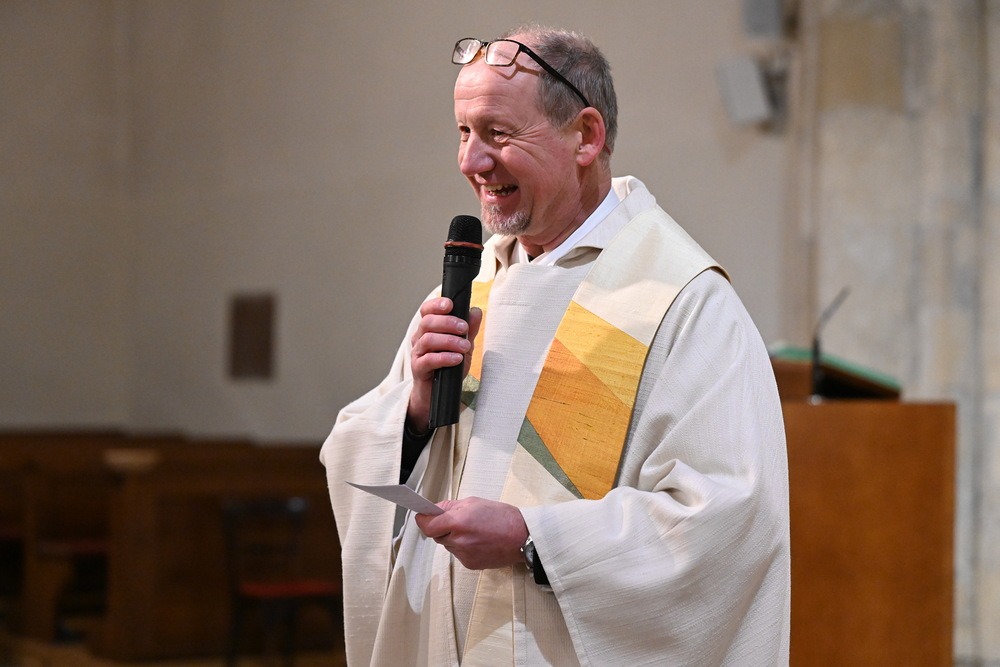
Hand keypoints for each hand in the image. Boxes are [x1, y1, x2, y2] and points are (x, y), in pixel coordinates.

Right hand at [406, 298, 482, 431]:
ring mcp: (417, 353)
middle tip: (464, 328)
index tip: (450, 304)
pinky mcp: (418, 369)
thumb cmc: (449, 366)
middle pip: (427, 322)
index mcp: (429, 328)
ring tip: (465, 346)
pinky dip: (443, 357)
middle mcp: (420, 338)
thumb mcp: (464, 346)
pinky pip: (427, 360)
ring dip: (449, 340)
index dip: (436, 304)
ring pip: (428, 339)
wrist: (439, 393)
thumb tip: (476, 311)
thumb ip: (470, 329)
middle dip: (448, 322)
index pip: (427, 310)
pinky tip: (456, 359)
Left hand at [414, 497, 527, 570]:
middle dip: (442, 527)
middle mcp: (459, 541)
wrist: (523, 537)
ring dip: (454, 537)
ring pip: (448, 545)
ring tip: (474, 530)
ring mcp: (464, 555)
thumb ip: (450, 507)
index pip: (427, 526)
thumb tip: (433, 510)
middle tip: (459, 520)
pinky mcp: (470, 565)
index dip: (423, 520)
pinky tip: (478, 541)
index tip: (423, 515)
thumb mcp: (474, 503)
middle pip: (436, 535)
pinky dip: (463, 547)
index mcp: (459, 522)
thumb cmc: (503, 517)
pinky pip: (458, 553)